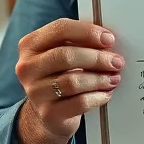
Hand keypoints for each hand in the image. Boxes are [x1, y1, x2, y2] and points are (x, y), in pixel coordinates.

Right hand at [15, 19, 123, 140]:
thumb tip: (107, 40)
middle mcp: (27, 67)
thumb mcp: (62, 55)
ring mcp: (35, 92)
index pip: (60, 29)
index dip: (88, 32)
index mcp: (30, 45)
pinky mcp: (48, 113)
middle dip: (97, 58)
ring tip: (113, 78)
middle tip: (116, 61)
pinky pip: (79, 102)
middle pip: (66, 55)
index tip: (109, 39)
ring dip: (99, 79)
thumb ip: (79, 43)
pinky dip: (97, 97)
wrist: (48, 113)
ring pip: (73, 81)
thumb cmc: (59, 76)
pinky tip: (106, 94)